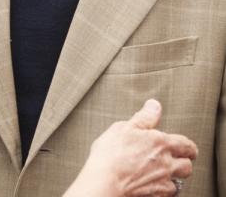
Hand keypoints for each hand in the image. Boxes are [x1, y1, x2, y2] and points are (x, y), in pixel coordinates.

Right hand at [62, 99, 197, 196]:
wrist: (104, 180)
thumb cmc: (111, 153)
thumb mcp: (126, 127)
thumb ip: (144, 117)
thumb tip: (155, 106)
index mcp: (160, 142)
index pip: (185, 144)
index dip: (188, 146)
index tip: (188, 147)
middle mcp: (166, 163)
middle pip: (188, 165)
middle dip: (186, 161)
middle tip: (182, 159)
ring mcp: (162, 181)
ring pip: (180, 181)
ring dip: (176, 176)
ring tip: (169, 173)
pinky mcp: (156, 195)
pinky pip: (169, 194)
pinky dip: (166, 190)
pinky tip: (157, 185)